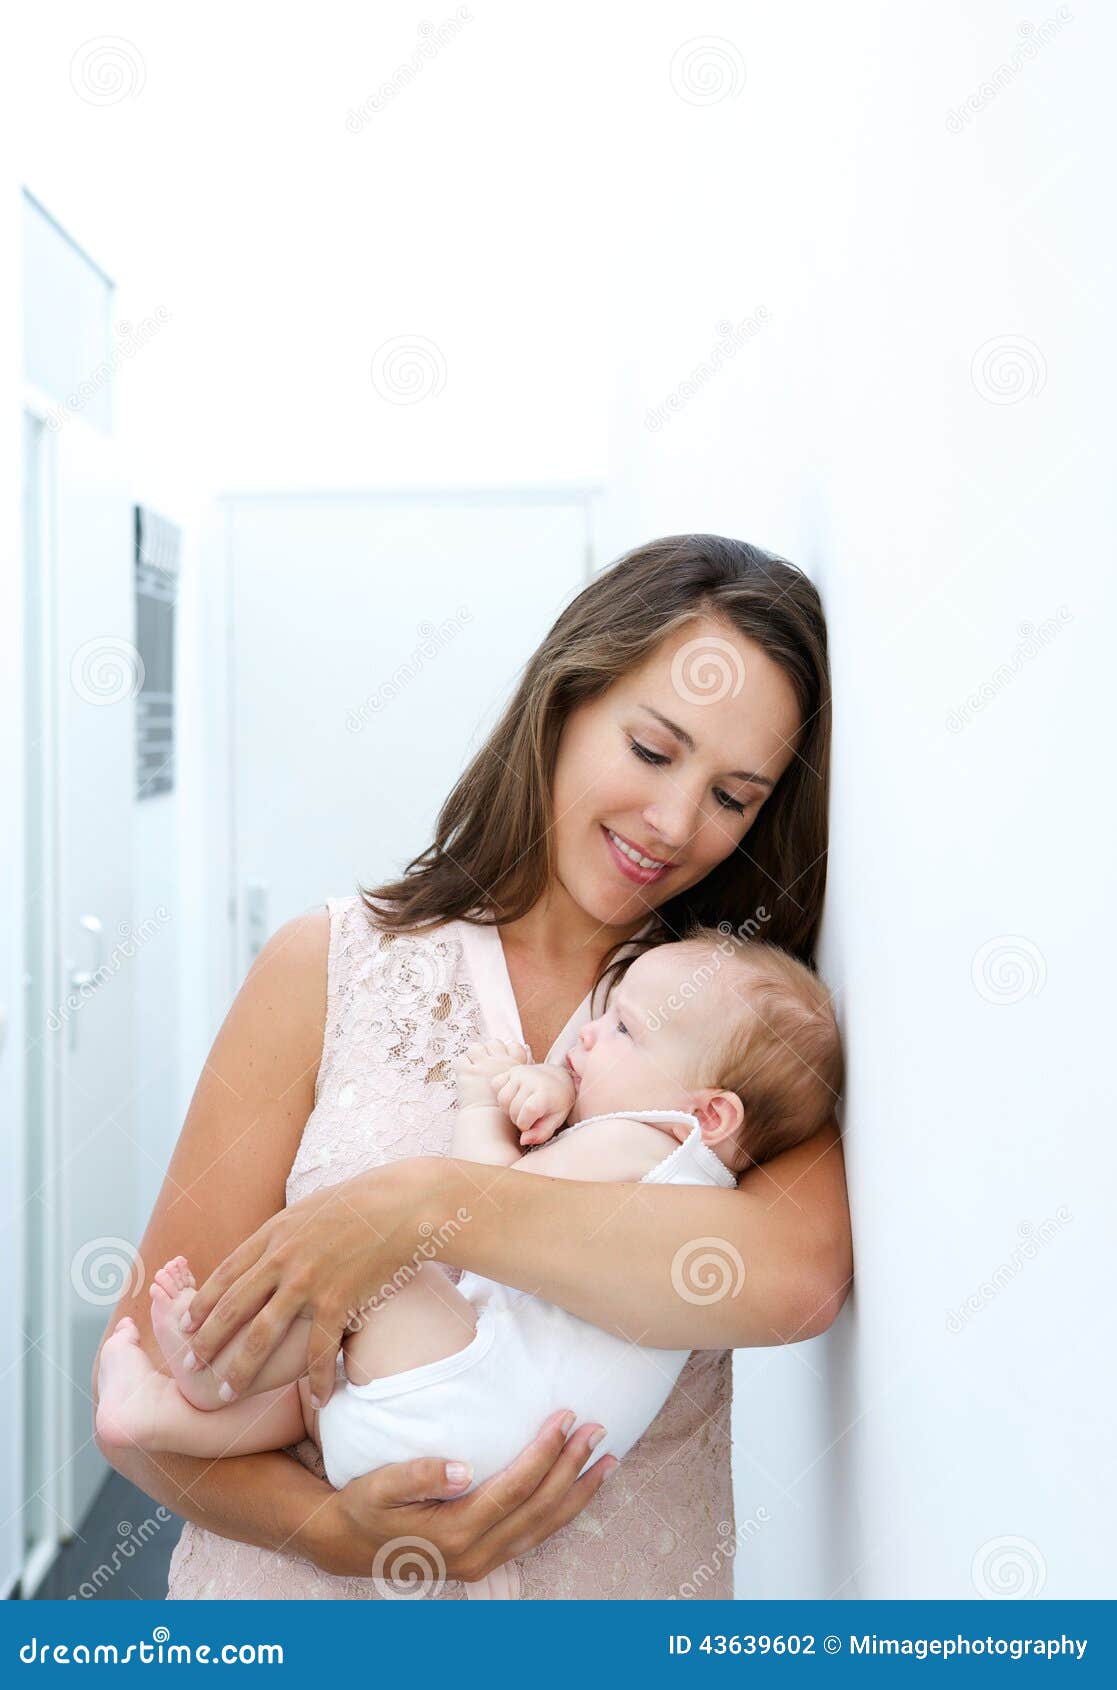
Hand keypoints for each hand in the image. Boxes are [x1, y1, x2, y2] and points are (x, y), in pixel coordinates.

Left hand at [179, 1158, 448, 1407]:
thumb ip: (281, 1235)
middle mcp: (282, 1260)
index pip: (225, 1275)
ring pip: (262, 1336)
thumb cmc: (359, 1204)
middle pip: (232, 1309)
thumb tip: (260, 1252)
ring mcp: (308, 1282)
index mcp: (273, 1235)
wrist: (401, 1206)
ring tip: (227, 1392)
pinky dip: (317, 1379)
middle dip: (206, 1342)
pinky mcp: (337, 1301)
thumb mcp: (307, 1210)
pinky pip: (319, 1350)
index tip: (184, 1326)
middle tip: (189, 1367)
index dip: (201, 1304)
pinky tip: (318, 1399)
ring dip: (241, 1369)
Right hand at [313, 1409, 616, 1581]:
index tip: (566, 1416)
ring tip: (609, 1461)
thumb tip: (463, 1469)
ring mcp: (485, 1562)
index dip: (544, 1452)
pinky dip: (564, 1511)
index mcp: (455, 1532)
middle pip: (539, 1508)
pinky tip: (580, 1489)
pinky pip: (537, 1535)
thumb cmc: (366, 1506)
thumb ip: (418, 1476)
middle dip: (574, 1467)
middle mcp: (477, 1553)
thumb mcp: (379, 1487)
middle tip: (599, 1429)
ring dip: (579, 1493)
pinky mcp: (488, 1560)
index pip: (515, 1488)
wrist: (349, 1545)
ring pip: (545, 1527)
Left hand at [454, 1038, 532, 1109]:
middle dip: (490, 1051)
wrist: (493, 1123)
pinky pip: (461, 1059)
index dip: (508, 1051)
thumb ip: (523, 1081)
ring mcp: (482, 1065)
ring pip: (475, 1047)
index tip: (503, 1059)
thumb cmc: (509, 1113)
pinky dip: (461, 1065)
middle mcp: (498, 1061)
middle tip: (486, 1064)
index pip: (513, 1046)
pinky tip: (464, 1074)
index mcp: (514, 1065)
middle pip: (494, 1043)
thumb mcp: (525, 1094)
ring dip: (474, 1056)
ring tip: (474, 1069)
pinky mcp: (467, 1071)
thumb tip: (525, 1069)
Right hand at [492, 1062, 575, 1144]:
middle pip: (513, 1108)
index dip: (525, 1124)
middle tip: (528, 1117)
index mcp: (545, 1092)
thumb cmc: (557, 1103)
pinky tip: (513, 1096)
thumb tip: (523, 1140)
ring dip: (508, 1108)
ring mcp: (520, 1073)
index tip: (531, 1125)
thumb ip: (541, 1133)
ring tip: (520, 1108)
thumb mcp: (556, 1120)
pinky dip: (501, 1093)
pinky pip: (496, 1084)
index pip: (528, 1110)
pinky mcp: (511, 1070)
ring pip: (502, 1099)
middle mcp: (531, 1079)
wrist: (558, 1079)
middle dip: (518, 1119)